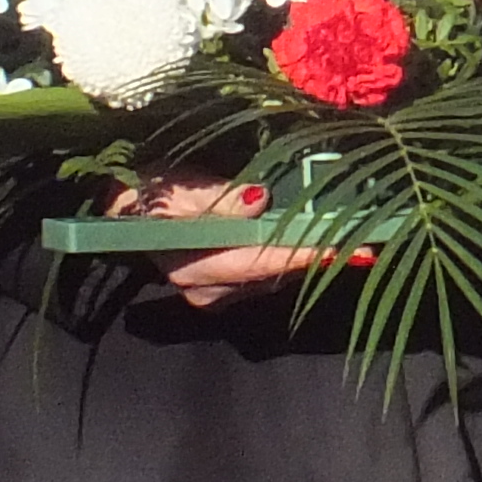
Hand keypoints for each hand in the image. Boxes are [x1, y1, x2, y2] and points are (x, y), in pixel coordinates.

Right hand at [123, 180, 368, 307]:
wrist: (114, 213)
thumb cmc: (145, 194)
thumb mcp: (177, 187)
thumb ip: (218, 198)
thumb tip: (260, 199)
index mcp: (196, 267)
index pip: (262, 261)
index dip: (306, 253)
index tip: (347, 249)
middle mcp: (208, 291)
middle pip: (274, 274)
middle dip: (317, 256)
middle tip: (367, 244)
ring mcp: (214, 294)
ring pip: (272, 277)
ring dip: (305, 256)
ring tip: (349, 238)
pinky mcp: (220, 289)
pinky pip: (263, 275)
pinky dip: (287, 257)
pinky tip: (311, 241)